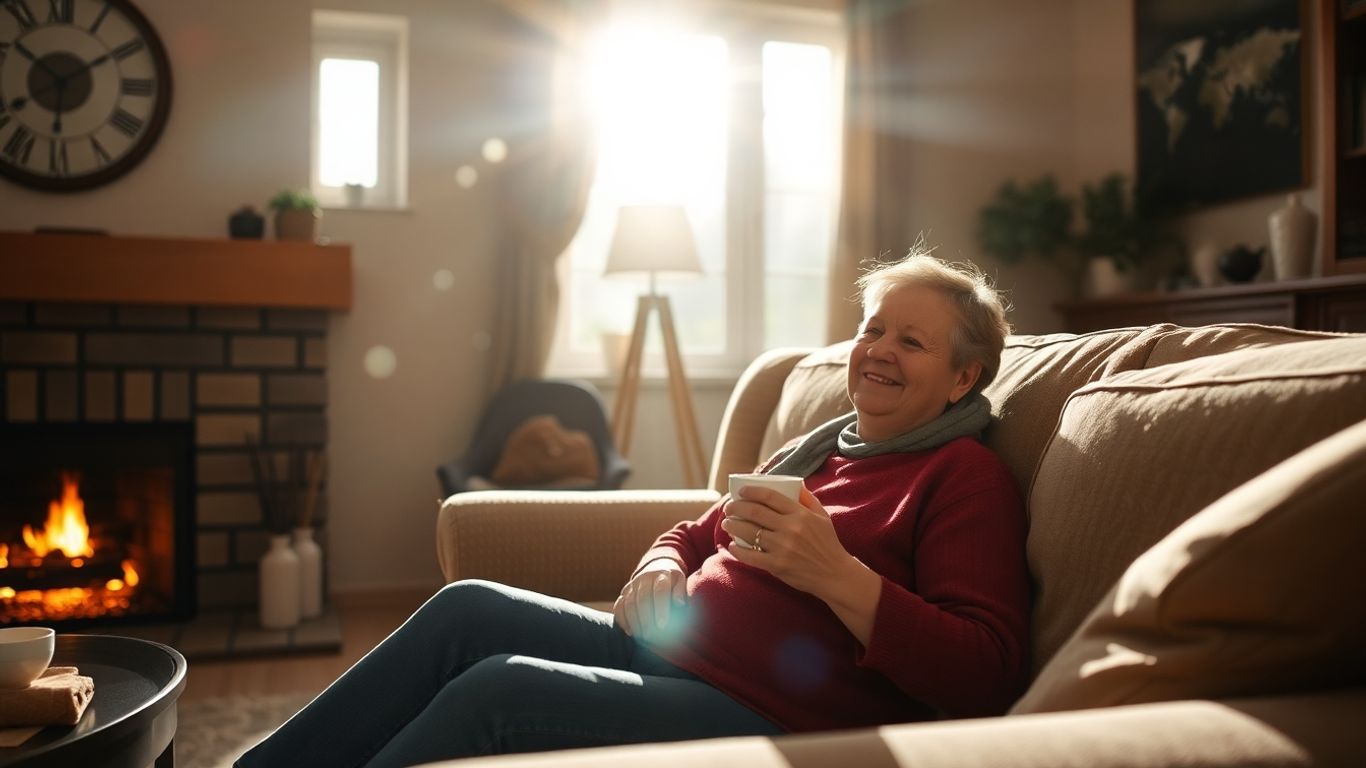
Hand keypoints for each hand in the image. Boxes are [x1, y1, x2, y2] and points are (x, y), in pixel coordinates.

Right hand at [613, 558, 687, 638]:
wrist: (655, 567)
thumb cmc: (672, 580)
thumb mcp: (680, 580)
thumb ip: (680, 591)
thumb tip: (680, 603)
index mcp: (661, 575)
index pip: (660, 590)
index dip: (661, 608)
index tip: (663, 625)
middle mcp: (644, 578)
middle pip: (642, 599)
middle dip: (646, 619)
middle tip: (651, 636)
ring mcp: (632, 586)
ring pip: (629, 604)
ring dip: (634, 622)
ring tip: (642, 637)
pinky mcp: (623, 593)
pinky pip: (619, 606)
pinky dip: (623, 620)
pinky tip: (630, 632)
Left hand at [721, 485, 862, 599]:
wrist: (834, 574)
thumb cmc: (828, 544)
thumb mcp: (822, 516)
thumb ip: (808, 499)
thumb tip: (796, 483)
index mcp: (800, 514)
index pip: (770, 496)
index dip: (751, 491)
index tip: (741, 491)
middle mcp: (790, 528)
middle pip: (754, 512)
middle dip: (736, 507)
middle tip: (729, 507)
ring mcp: (782, 547)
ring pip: (748, 532)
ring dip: (733, 526)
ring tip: (727, 523)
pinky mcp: (776, 565)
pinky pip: (750, 555)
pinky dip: (737, 549)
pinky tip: (733, 545)